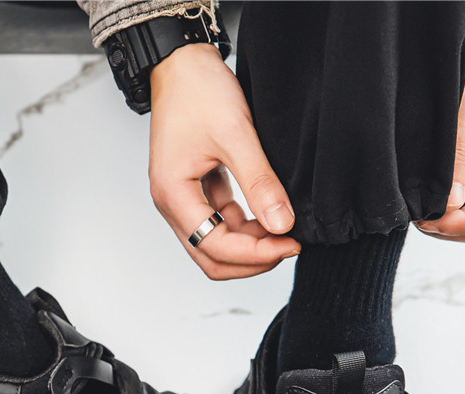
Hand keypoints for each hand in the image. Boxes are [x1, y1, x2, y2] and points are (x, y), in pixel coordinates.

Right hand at [148, 43, 299, 279]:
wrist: (181, 63)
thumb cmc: (197, 90)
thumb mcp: (235, 134)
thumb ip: (259, 182)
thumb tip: (282, 224)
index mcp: (173, 195)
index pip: (214, 247)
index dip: (255, 254)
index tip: (291, 242)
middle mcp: (173, 205)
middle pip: (211, 258)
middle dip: (251, 260)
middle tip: (289, 245)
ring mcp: (183, 200)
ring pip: (216, 245)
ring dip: (249, 246)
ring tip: (283, 231)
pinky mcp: (195, 192)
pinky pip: (220, 224)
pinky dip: (244, 227)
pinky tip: (268, 215)